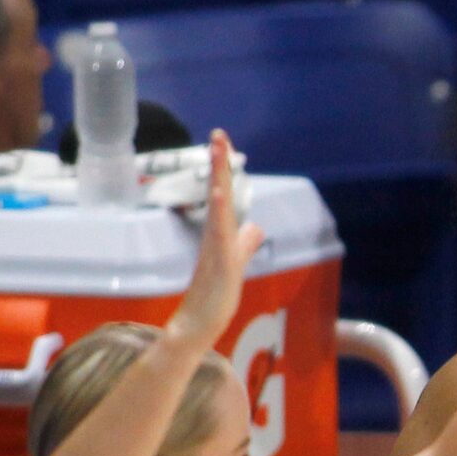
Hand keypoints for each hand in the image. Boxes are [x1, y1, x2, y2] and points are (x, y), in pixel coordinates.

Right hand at [166, 130, 261, 349]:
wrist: (201, 322)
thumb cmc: (216, 293)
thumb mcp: (238, 262)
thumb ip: (247, 243)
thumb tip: (255, 227)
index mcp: (221, 231)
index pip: (225, 193)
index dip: (226, 168)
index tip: (223, 141)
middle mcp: (216, 233)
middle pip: (220, 191)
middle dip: (220, 162)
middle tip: (219, 134)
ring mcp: (216, 246)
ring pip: (219, 206)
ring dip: (219, 179)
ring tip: (218, 152)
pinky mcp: (219, 261)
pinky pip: (219, 232)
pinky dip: (219, 211)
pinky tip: (219, 193)